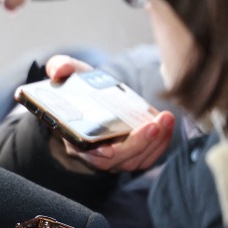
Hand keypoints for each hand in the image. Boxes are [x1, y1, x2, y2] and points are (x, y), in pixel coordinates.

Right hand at [39, 55, 174, 174]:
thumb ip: (60, 67)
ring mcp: (115, 157)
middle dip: (137, 144)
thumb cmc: (79, 89)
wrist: (94, 99)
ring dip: (154, 142)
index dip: (95, 154)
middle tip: (153, 125)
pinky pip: (149, 156)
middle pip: (116, 160)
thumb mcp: (68, 74)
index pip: (83, 153)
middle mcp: (94, 153)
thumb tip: (59, 71)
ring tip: (165, 119)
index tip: (107, 150)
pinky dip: (161, 143)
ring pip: (135, 161)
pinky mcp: (133, 155)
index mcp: (74, 138)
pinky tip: (168, 124)